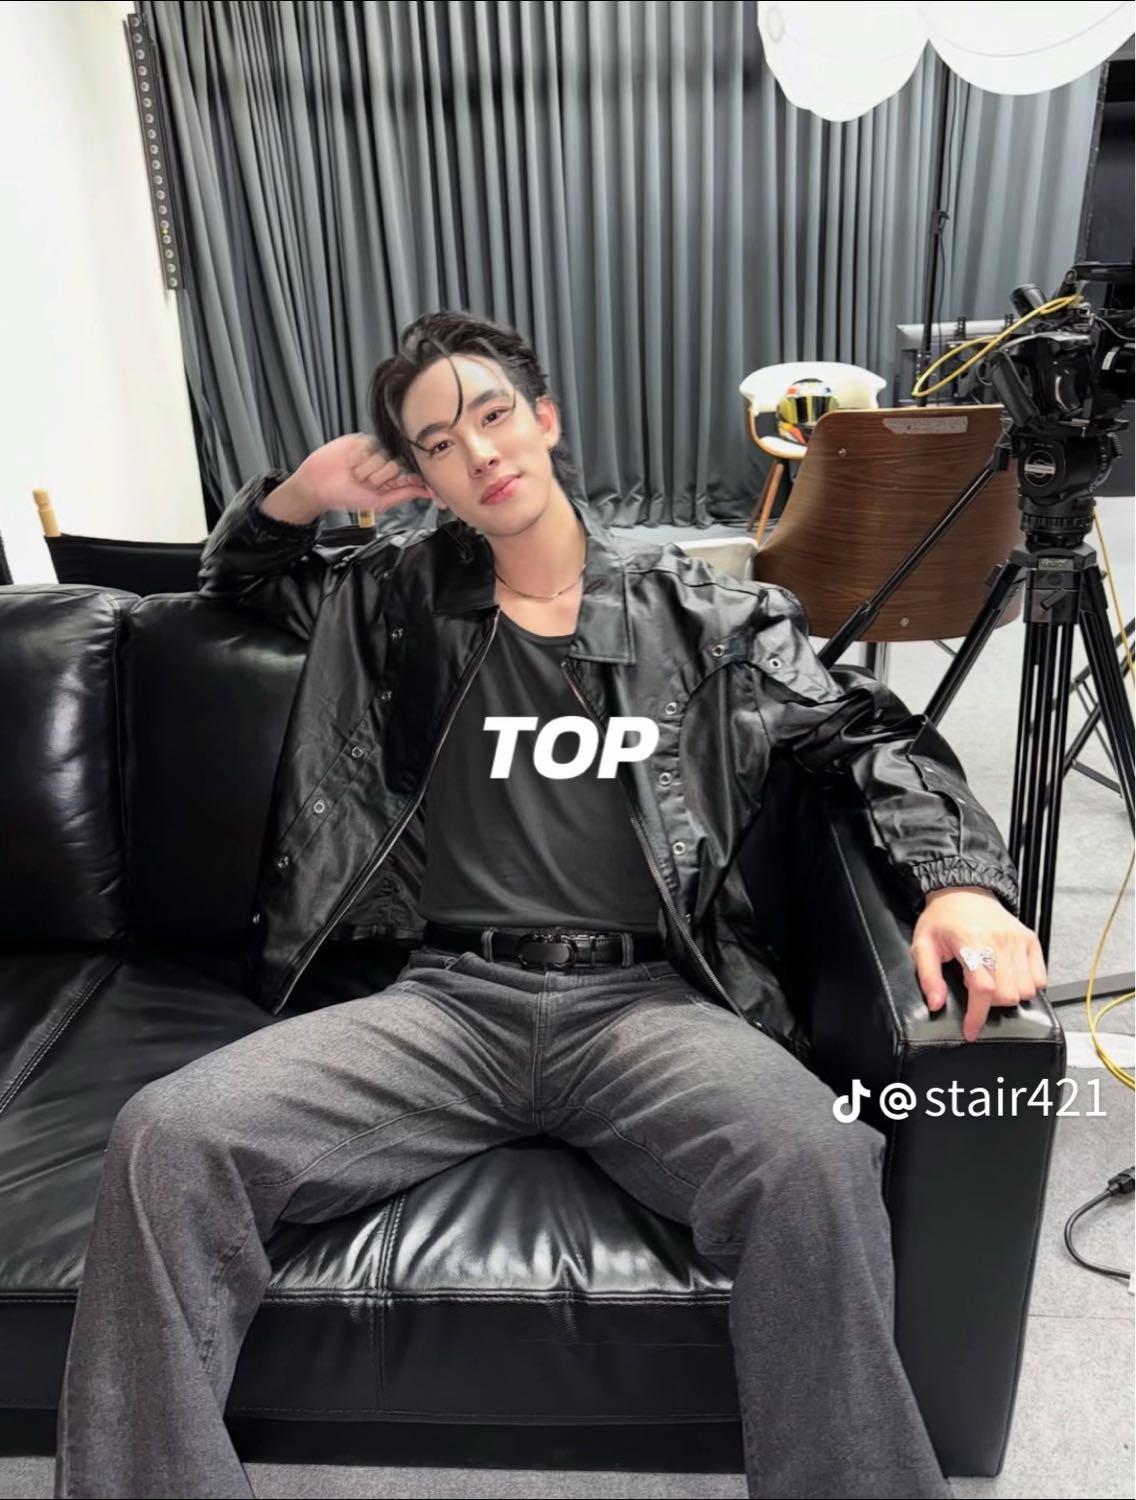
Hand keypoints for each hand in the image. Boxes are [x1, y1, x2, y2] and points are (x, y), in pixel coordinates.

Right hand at [276, 434, 438, 517]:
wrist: (319, 484)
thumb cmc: (347, 495)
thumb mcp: (379, 502)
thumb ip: (403, 494)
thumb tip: (427, 492)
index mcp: (394, 479)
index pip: (415, 476)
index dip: (424, 481)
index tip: (437, 494)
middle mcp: (388, 463)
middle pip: (399, 466)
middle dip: (382, 479)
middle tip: (367, 484)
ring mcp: (376, 450)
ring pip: (384, 456)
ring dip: (368, 469)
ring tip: (355, 474)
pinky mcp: (363, 440)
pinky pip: (371, 445)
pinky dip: (360, 457)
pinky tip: (351, 462)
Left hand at [911, 887, 1047, 1042]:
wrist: (963, 891)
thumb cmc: (943, 919)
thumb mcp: (923, 946)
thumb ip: (928, 977)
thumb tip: (936, 1004)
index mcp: (971, 942)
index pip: (983, 989)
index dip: (977, 1015)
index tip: (971, 1030)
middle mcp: (999, 941)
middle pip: (1008, 994)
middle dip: (991, 1003)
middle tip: (976, 988)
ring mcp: (1018, 940)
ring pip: (1027, 990)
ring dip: (1010, 995)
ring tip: (991, 980)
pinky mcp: (1030, 939)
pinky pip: (1040, 978)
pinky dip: (1028, 985)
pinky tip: (1008, 976)